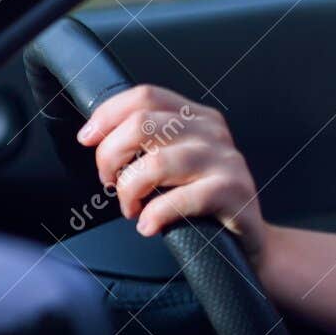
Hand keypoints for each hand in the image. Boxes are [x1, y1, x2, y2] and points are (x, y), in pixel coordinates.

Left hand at [76, 84, 269, 269]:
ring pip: (155, 162)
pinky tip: (149, 225)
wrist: (248, 238)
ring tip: (131, 208)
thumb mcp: (175, 164)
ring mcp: (225, 160)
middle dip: (111, 156)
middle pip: (142, 123)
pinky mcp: (233, 192)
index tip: (87, 139)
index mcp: (196, 117)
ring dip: (130, 190)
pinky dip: (154, 215)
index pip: (145, 96)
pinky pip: (180, 198)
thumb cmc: (202, 202)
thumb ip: (148, 145)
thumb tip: (97, 138)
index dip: (107, 114)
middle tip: (110, 182)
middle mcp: (212, 131)